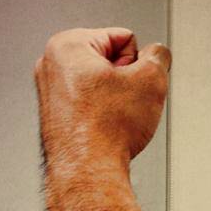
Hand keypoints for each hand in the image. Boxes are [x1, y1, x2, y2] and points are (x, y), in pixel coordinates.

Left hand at [34, 27, 170, 199]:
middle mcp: (51, 64)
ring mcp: (50, 90)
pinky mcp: (55, 114)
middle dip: (126, 79)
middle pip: (111, 59)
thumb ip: (160, 56)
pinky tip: (107, 128)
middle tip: (125, 103)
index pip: (125, 38)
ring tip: (115, 117)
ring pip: (102, 83)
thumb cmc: (107, 131)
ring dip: (117, 98)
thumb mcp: (152, 80)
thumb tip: (158, 55)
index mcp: (68, 44)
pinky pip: (92, 104)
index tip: (132, 85)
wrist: (89, 172)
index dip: (139, 63)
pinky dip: (104, 113)